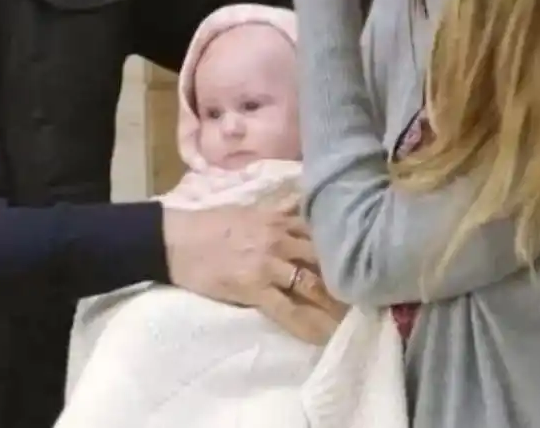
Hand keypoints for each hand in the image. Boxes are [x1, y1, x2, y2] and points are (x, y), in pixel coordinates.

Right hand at [162, 198, 343, 343]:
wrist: (176, 240)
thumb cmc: (208, 224)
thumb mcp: (247, 209)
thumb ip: (277, 210)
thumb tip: (299, 202)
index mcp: (276, 220)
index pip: (318, 231)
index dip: (340, 246)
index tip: (358, 258)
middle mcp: (278, 239)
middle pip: (322, 257)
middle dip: (343, 275)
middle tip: (364, 292)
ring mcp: (268, 264)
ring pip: (312, 284)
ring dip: (333, 302)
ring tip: (352, 318)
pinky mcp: (254, 288)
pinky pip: (288, 311)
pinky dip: (307, 325)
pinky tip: (322, 337)